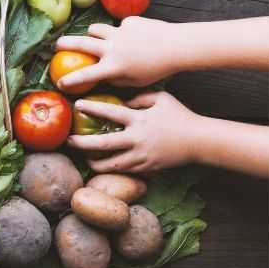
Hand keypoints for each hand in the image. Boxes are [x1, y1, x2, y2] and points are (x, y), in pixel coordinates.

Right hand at [55, 17, 178, 91]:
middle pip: (81, 44)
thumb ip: (116, 79)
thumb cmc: (158, 69)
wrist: (177, 46)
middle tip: (56, 45)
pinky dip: (123, 31)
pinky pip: (120, 26)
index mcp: (113, 67)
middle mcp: (111, 48)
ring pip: (96, 30)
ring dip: (92, 34)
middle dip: (65, 44)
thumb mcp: (135, 82)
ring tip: (92, 36)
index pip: (85, 75)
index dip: (70, 80)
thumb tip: (103, 76)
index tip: (59, 82)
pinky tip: (137, 36)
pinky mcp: (129, 21)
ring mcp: (119, 32)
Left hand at [68, 92, 200, 172]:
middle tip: (69, 141)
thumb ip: (139, 97)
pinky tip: (101, 167)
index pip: (111, 113)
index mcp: (139, 119)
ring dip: (94, 162)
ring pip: (111, 163)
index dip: (93, 108)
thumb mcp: (161, 98)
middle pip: (104, 143)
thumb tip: (121, 100)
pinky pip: (124, 170)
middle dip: (83, 143)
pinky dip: (111, 169)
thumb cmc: (179, 116)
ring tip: (83, 158)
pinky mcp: (146, 168)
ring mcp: (141, 156)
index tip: (77, 105)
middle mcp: (137, 139)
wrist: (200, 141)